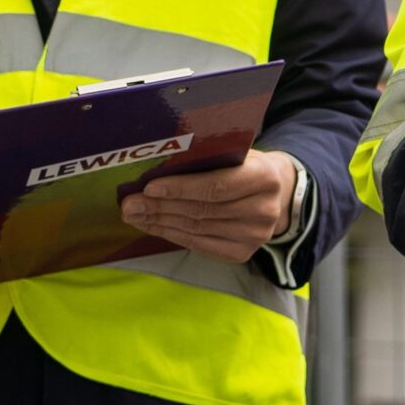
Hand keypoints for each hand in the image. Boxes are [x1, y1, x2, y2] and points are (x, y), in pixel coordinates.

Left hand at [121, 150, 302, 263]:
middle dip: (160, 207)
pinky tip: (153, 226)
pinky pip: (199, 244)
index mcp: (264, 177)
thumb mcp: (233, 152)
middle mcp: (264, 210)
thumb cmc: (243, 164)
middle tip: (129, 204)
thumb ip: (206, 158)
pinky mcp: (243, 253)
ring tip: (134, 215)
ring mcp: (255, 236)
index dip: (180, 188)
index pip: (215, 186)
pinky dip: (172, 235)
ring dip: (160, 222)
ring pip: (197, 229)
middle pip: (202, 210)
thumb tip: (155, 166)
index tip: (149, 187)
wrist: (275, 191)